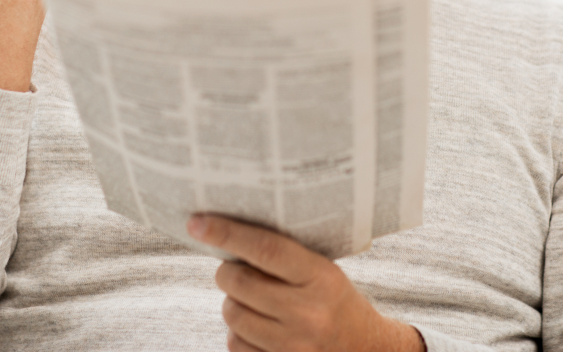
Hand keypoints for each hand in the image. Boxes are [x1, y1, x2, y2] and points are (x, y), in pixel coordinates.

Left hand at [189, 215, 425, 351]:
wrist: (365, 349)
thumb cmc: (336, 301)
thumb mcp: (324, 271)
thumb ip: (285, 256)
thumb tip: (230, 233)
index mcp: (321, 277)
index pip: (266, 249)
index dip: (228, 233)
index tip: (198, 223)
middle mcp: (308, 312)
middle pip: (240, 283)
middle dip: (226, 271)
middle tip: (232, 268)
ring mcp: (294, 345)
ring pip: (233, 314)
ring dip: (232, 302)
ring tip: (250, 298)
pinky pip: (235, 344)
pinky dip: (238, 332)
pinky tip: (257, 325)